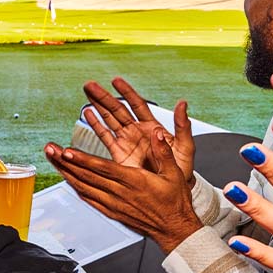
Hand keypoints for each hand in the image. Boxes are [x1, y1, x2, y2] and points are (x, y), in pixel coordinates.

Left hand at [45, 129, 202, 253]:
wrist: (174, 230)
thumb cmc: (175, 202)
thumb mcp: (175, 173)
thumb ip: (163, 152)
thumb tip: (156, 133)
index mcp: (134, 181)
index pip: (103, 169)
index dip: (83, 160)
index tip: (66, 151)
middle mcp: (120, 193)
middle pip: (87, 176)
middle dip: (65, 162)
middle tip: (50, 149)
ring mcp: (113, 204)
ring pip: (84, 187)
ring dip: (66, 173)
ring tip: (52, 160)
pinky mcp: (111, 212)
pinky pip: (89, 199)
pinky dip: (76, 188)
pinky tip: (67, 179)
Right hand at [81, 77, 195, 184]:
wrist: (171, 191)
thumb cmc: (181, 170)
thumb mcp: (185, 147)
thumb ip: (183, 126)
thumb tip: (183, 104)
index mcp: (153, 127)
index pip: (137, 105)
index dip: (127, 92)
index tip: (116, 81)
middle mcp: (137, 131)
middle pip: (118, 109)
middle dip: (104, 97)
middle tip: (91, 85)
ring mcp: (126, 142)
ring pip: (109, 120)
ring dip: (97, 106)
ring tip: (87, 94)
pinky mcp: (118, 154)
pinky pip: (105, 137)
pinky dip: (96, 125)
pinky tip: (88, 114)